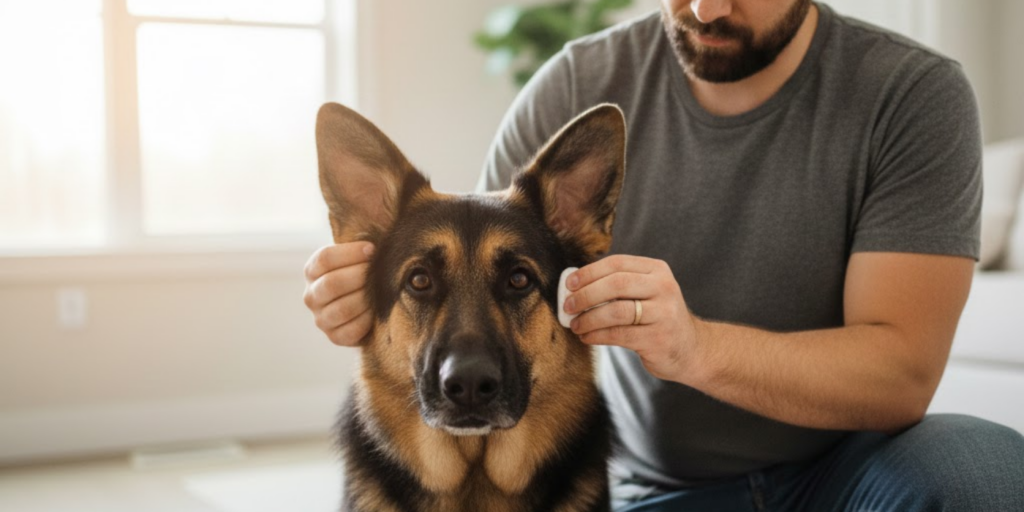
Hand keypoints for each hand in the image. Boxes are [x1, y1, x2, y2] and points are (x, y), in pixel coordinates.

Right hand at [303, 242, 374, 345]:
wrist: (367, 307)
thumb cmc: (363, 274)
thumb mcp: (357, 257)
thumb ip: (361, 246)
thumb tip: (377, 232)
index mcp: (312, 271)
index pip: (325, 259)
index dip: (350, 253)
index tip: (372, 250)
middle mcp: (311, 295)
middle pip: (332, 284)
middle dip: (360, 276)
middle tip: (379, 271)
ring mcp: (321, 318)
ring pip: (342, 309)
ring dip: (365, 299)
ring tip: (380, 291)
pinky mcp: (335, 337)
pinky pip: (351, 330)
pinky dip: (367, 320)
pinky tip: (376, 311)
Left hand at [564, 255, 701, 381]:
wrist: (690, 349)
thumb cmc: (657, 318)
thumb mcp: (646, 293)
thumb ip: (617, 286)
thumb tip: (573, 286)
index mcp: (657, 270)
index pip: (617, 264)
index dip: (589, 272)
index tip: (569, 284)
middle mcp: (664, 288)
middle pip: (616, 284)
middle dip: (586, 295)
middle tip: (568, 306)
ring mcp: (663, 314)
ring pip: (616, 311)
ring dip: (588, 318)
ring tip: (575, 325)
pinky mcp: (658, 338)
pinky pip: (619, 334)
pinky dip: (597, 335)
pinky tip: (586, 337)